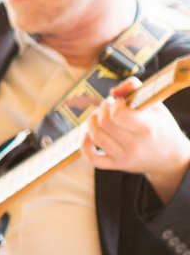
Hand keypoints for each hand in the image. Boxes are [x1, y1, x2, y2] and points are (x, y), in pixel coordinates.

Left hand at [83, 78, 189, 201]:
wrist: (170, 157)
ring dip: (92, 121)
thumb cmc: (160, 127)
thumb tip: (114, 92)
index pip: (119, 114)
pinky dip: (85, 144)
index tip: (121, 102)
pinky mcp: (118, 165)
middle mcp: (136, 146)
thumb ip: (135, 88)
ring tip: (100, 115)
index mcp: (148, 128)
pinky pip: (93, 158)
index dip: (115, 104)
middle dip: (102, 108)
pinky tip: (90, 134)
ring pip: (96, 136)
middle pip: (104, 123)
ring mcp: (125, 158)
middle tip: (109, 105)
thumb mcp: (155, 105)